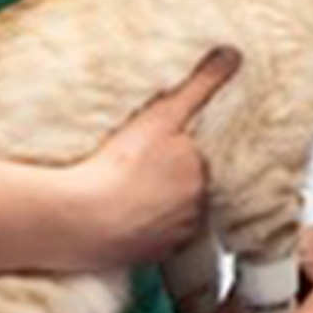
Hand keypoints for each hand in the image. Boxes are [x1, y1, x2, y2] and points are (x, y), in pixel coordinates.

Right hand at [59, 47, 239, 268]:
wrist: (78, 219)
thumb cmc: (119, 166)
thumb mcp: (162, 115)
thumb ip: (200, 85)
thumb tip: (233, 55)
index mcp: (206, 174)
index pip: (209, 160)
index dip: (188, 152)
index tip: (167, 148)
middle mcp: (199, 210)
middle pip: (195, 188)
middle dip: (179, 179)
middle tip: (147, 168)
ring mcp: (176, 237)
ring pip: (178, 215)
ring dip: (165, 206)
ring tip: (136, 191)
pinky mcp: (152, 258)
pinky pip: (157, 239)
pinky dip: (147, 229)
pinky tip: (128, 215)